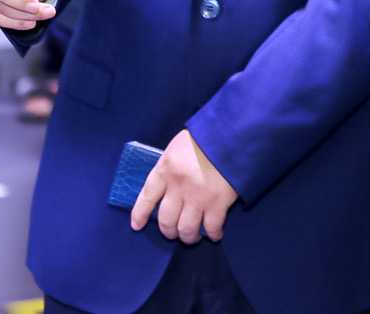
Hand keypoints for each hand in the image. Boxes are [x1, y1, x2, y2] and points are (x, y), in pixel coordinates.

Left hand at [130, 129, 237, 244]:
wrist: (232, 133)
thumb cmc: (205, 136)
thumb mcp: (179, 147)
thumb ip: (171, 166)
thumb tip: (168, 186)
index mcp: (166, 169)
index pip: (147, 196)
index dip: (140, 213)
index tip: (137, 225)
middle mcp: (178, 186)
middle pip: (166, 220)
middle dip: (169, 231)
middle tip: (174, 232)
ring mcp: (198, 196)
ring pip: (186, 229)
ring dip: (188, 237)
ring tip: (193, 236)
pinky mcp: (218, 202)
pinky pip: (211, 227)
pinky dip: (213, 234)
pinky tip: (215, 234)